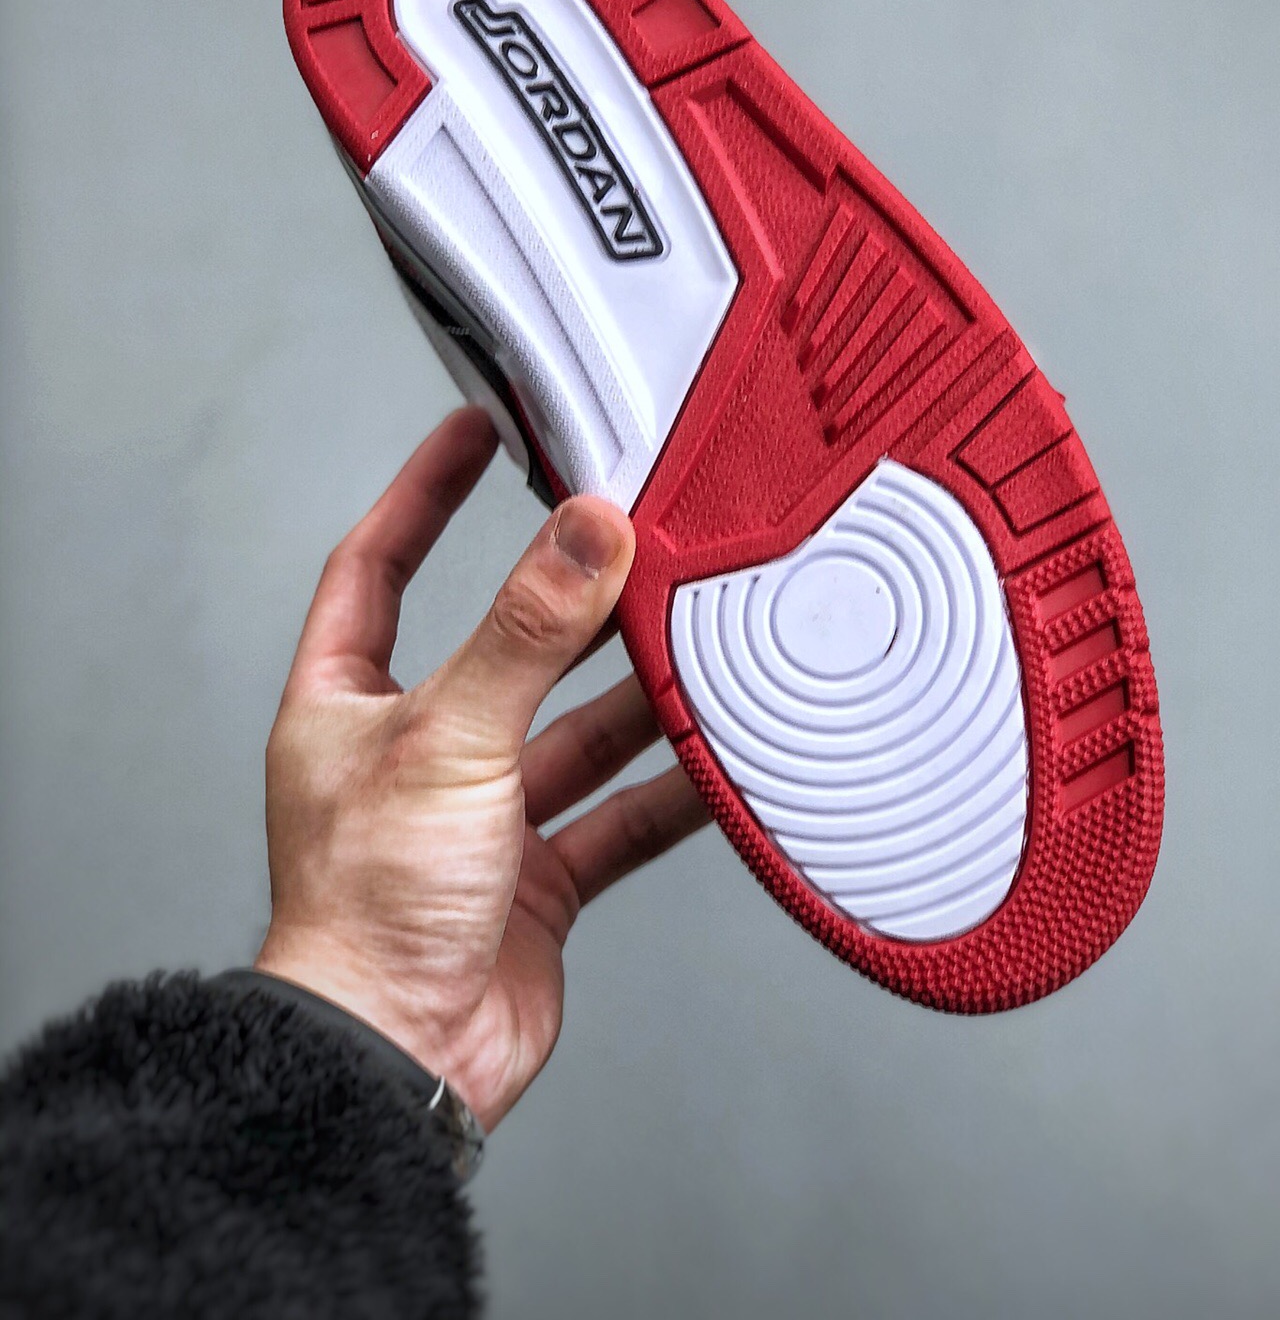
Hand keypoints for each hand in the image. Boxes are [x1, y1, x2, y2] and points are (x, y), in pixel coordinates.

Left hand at [255, 407, 709, 1129]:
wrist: (396, 1062)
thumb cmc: (365, 913)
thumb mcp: (448, 739)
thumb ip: (526, 631)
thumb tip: (584, 529)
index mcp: (347, 705)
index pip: (376, 566)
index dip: (423, 493)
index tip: (476, 430)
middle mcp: (415, 753)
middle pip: (504, 646)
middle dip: (571, 600)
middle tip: (637, 537)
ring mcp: (480, 819)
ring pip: (575, 730)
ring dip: (634, 693)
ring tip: (698, 636)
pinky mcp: (537, 880)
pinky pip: (618, 814)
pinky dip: (670, 788)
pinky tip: (718, 758)